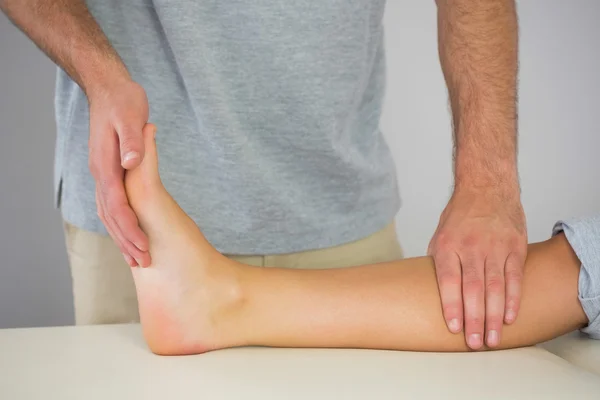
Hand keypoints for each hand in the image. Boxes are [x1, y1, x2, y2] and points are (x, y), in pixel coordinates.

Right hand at [88, 79, 150, 266]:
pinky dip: (117, 221)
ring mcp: (101, 172)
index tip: (142, 247)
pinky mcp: (106, 170)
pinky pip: (109, 203)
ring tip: (135, 256)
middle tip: (143, 263)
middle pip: (111, 215)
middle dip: (126, 240)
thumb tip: (132, 162)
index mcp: (107, 165)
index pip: (117, 206)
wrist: (107, 87)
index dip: (130, 228)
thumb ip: (133, 141)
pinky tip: (126, 230)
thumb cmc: (123, 101)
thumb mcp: (131, 116)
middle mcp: (100, 173)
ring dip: (121, 235)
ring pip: (107, 212)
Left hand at [428, 186, 526, 349]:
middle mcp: (471, 248)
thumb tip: (431, 291)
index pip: (448, 281)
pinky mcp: (514, 247)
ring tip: (492, 339)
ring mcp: (495, 248)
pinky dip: (513, 299)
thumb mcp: (439, 235)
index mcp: (448, 246)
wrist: (487, 187)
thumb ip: (438, 262)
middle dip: (474, 319)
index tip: (453, 327)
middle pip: (473, 289)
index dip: (451, 305)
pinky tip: (509, 317)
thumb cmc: (460, 216)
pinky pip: (514, 278)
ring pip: (495, 287)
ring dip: (493, 316)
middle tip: (474, 343)